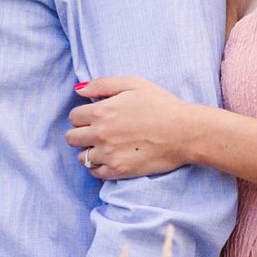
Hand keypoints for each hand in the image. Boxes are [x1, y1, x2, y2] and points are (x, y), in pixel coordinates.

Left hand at [65, 77, 199, 179]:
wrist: (185, 131)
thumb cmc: (162, 105)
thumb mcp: (134, 84)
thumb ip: (103, 84)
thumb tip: (78, 90)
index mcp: (101, 111)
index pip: (73, 117)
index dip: (84, 115)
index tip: (97, 117)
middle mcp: (100, 134)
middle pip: (72, 138)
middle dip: (82, 133)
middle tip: (99, 132)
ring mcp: (108, 154)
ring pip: (81, 157)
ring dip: (90, 151)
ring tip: (106, 147)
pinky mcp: (119, 170)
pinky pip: (95, 172)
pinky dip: (99, 167)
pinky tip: (111, 158)